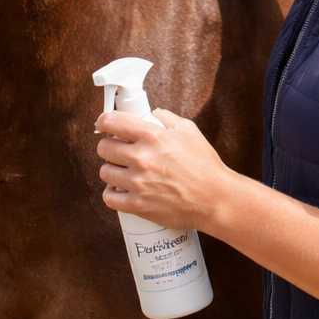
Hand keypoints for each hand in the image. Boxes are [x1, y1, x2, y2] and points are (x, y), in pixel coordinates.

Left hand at [95, 108, 231, 232]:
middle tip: (117, 150)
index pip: (112, 122)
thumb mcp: (189, 130)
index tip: (103, 125)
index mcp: (152, 136)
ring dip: (111, 170)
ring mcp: (138, 183)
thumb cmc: (204, 165)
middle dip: (108, 146)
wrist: (215, 199)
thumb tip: (152, 113)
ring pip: (104, 172)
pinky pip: (110, 198)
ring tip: (122, 171)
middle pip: (103, 148)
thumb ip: (167, 117)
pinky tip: (120, 190)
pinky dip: (112, 193)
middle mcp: (142, 158)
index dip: (103, 122)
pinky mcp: (138, 205)